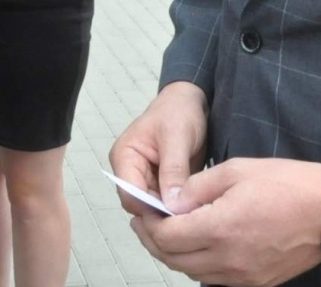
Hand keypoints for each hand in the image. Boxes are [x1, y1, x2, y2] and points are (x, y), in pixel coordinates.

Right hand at [109, 81, 207, 216]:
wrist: (189, 103)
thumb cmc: (178, 113)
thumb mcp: (177, 138)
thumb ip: (173, 170)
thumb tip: (172, 205)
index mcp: (124, 157)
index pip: (130, 195)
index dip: (152, 209)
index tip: (180, 216)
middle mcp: (129, 171)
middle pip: (140, 206)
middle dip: (163, 213)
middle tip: (192, 218)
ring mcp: (144, 178)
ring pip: (153, 208)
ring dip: (172, 212)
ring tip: (196, 213)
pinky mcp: (159, 184)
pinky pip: (165, 204)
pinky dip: (178, 208)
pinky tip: (195, 208)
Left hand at [132, 158, 320, 286]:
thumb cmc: (287, 185)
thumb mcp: (236, 170)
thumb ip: (196, 187)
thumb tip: (170, 201)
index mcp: (220, 228)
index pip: (167, 236)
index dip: (148, 223)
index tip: (142, 210)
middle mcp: (229, 259)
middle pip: (174, 259)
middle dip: (153, 240)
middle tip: (145, 222)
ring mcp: (244, 275)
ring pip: (192, 273)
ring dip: (173, 255)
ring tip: (166, 232)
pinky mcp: (257, 281)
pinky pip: (215, 279)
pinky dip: (197, 265)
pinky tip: (196, 245)